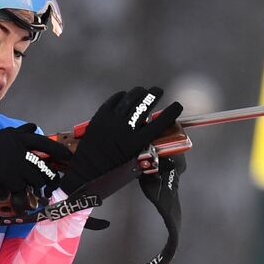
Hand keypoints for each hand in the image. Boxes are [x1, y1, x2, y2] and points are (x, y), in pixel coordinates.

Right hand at [0, 123, 72, 205]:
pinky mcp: (13, 178)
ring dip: (38, 184)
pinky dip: (23, 193)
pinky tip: (21, 194)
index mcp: (19, 137)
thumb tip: (33, 128)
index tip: (68, 156)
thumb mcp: (3, 135)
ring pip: (37, 177)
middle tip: (57, 179)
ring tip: (38, 188)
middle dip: (53, 173)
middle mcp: (21, 149)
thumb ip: (19, 133)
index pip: (44, 142)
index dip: (59, 150)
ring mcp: (17, 164)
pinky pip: (23, 188)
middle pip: (45, 164)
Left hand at [60, 86, 181, 194]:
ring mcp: (110, 122)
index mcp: (135, 144)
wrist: (86, 173)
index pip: (159, 123)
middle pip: (144, 105)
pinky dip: (121, 96)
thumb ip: (146, 149)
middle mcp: (124, 130)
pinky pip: (113, 101)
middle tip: (158, 91)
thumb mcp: (134, 163)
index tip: (178, 105)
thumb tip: (157, 137)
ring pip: (129, 99)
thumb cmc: (112, 172)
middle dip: (154, 94)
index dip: (171, 112)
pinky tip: (125, 96)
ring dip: (139, 92)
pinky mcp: (99, 117)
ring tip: (143, 91)